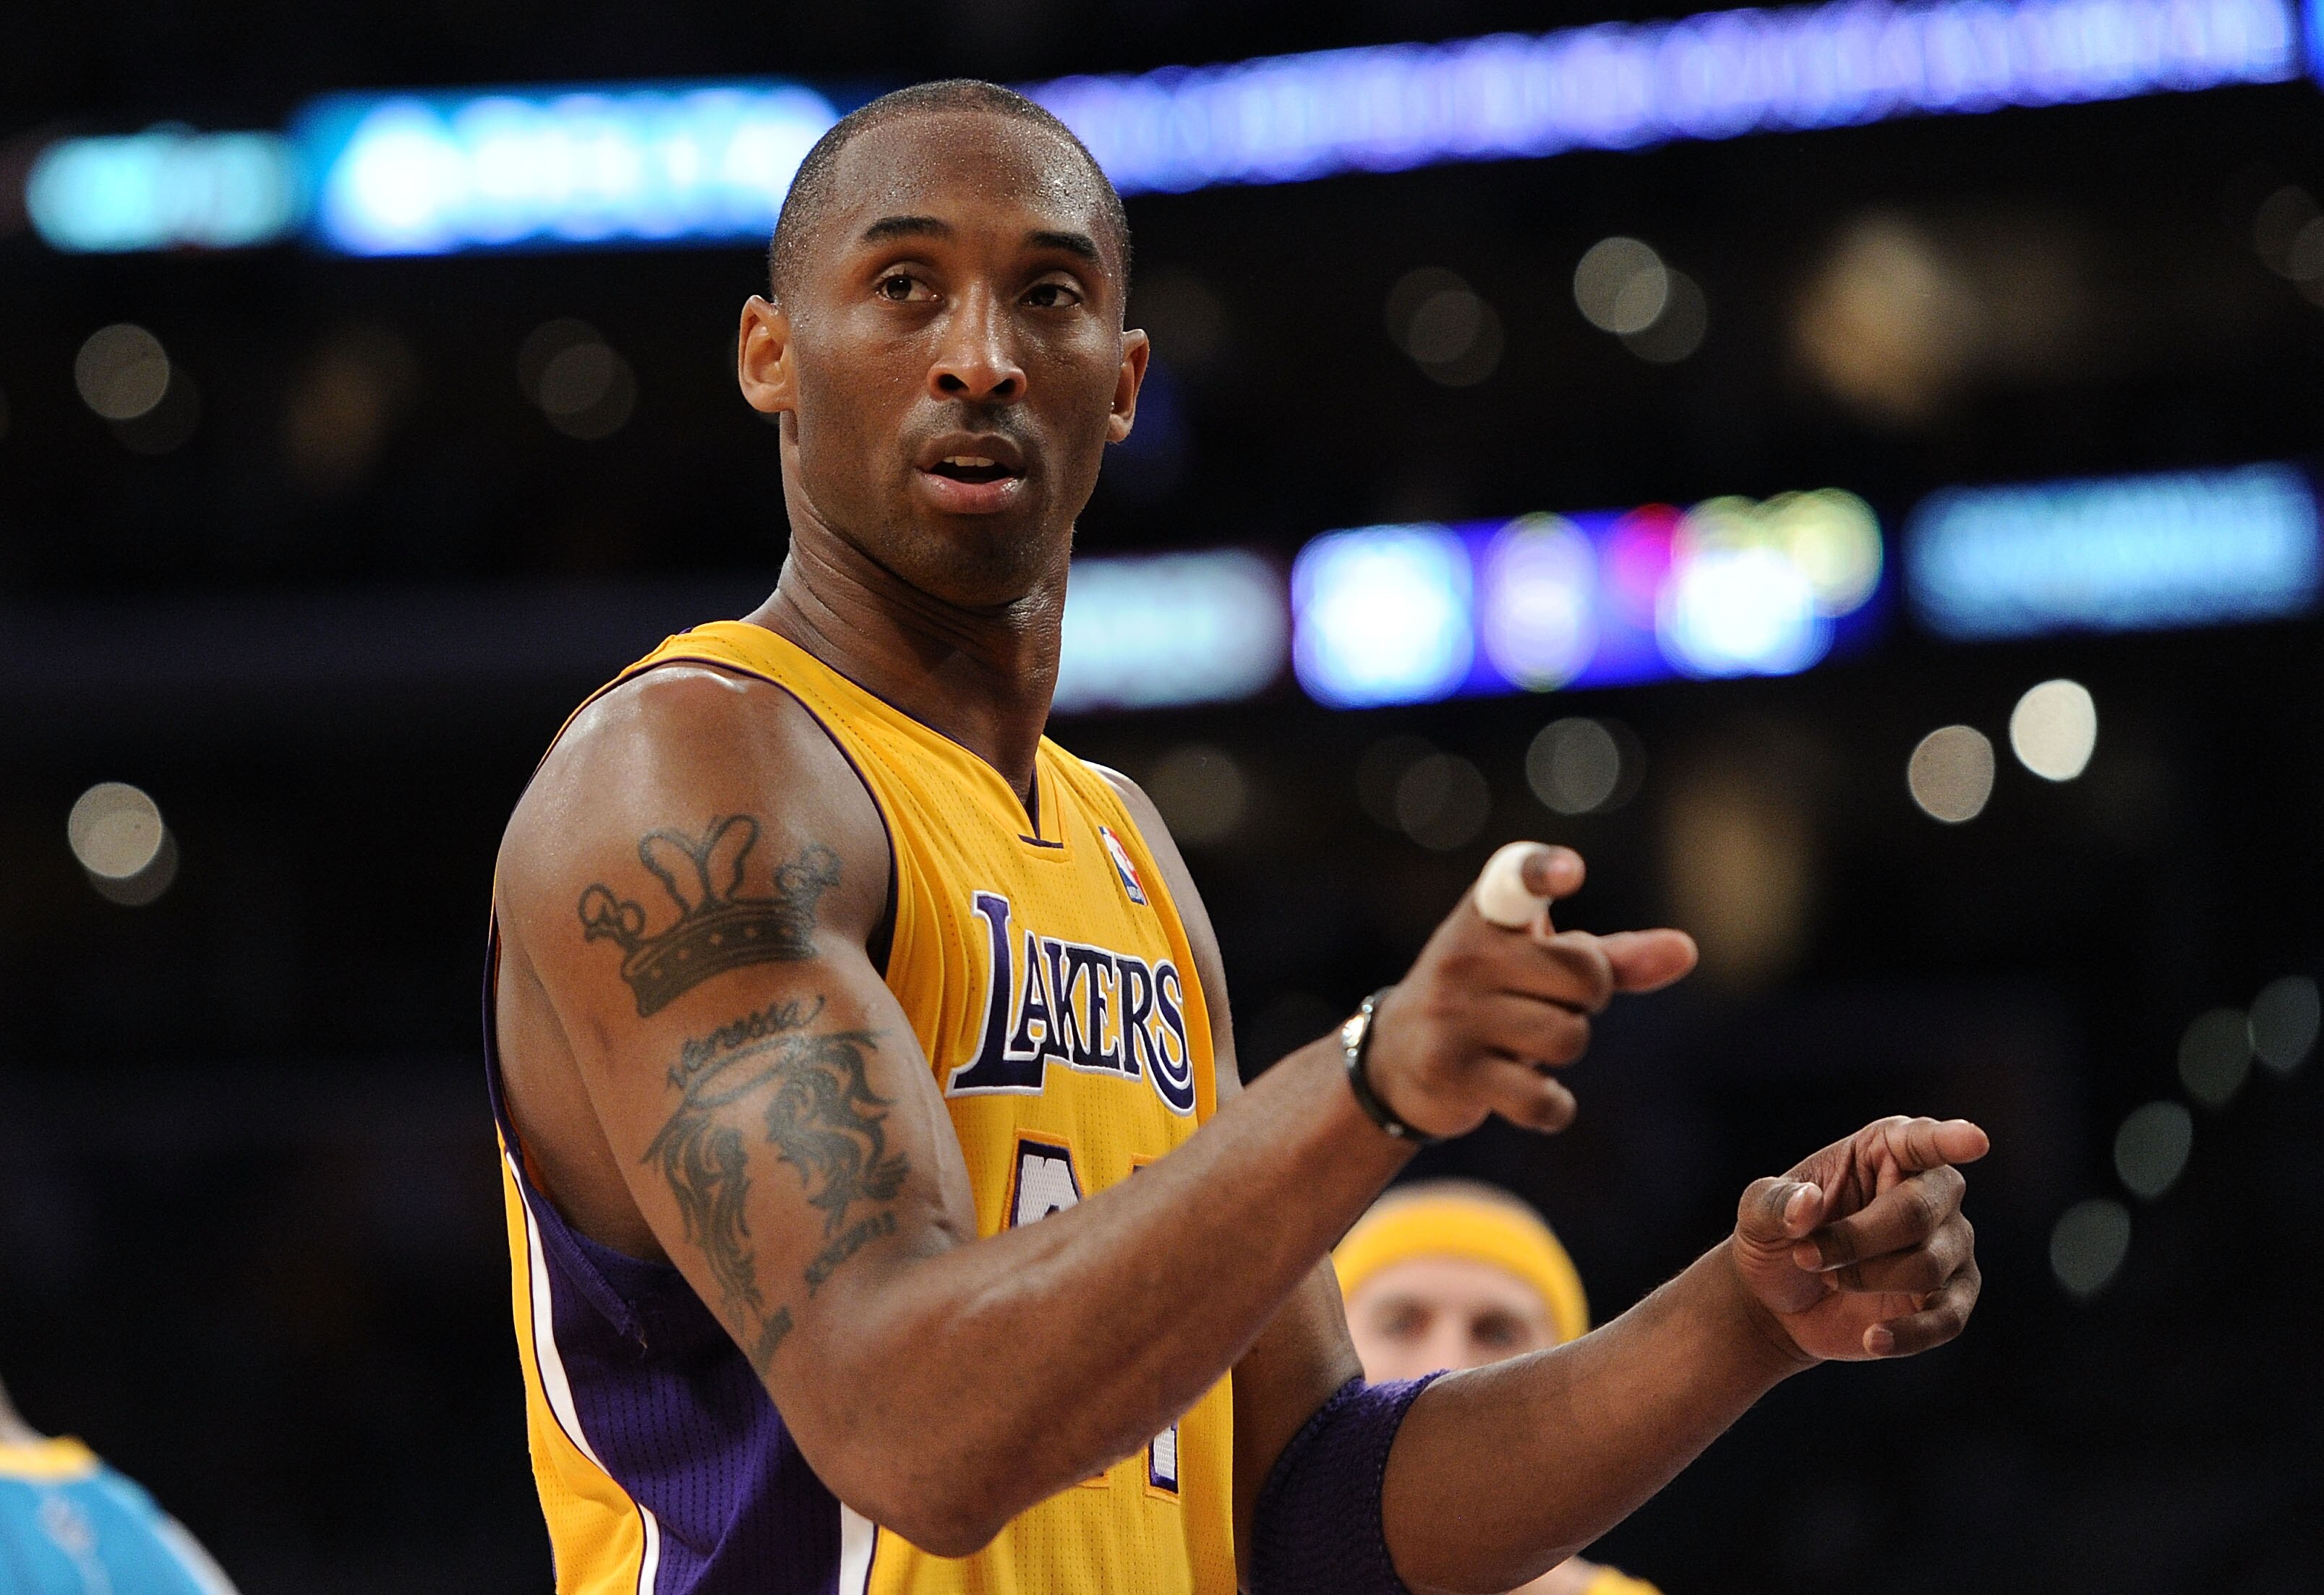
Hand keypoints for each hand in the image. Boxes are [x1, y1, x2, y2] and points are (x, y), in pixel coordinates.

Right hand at [1362, 844, 1697, 1138]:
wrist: (1396, 1057)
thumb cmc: (1490, 996)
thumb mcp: (1543, 965)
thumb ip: (1614, 958)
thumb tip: (1687, 950)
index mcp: (1488, 914)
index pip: (1516, 877)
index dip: (1545, 870)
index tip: (1571, 871)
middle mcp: (1463, 955)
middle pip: (1584, 978)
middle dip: (1585, 1000)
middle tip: (1548, 1003)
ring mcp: (1453, 1014)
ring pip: (1567, 1038)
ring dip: (1563, 1050)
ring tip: (1525, 1043)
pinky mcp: (1451, 1071)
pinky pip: (1541, 1098)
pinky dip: (1551, 1106)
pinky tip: (1527, 1091)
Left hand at [1730, 1116, 1988, 1362]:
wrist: (1780, 1299)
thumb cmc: (1778, 1235)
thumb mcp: (1757, 1213)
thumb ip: (1775, 1203)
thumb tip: (1807, 1204)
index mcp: (1887, 1150)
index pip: (1922, 1140)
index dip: (1948, 1139)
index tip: (1975, 1140)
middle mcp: (1932, 1193)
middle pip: (1918, 1213)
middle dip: (1857, 1240)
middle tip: (1808, 1255)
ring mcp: (1949, 1246)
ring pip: (1928, 1266)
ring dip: (1867, 1278)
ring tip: (1829, 1277)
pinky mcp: (1950, 1299)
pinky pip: (1947, 1318)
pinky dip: (1910, 1333)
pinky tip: (1873, 1339)